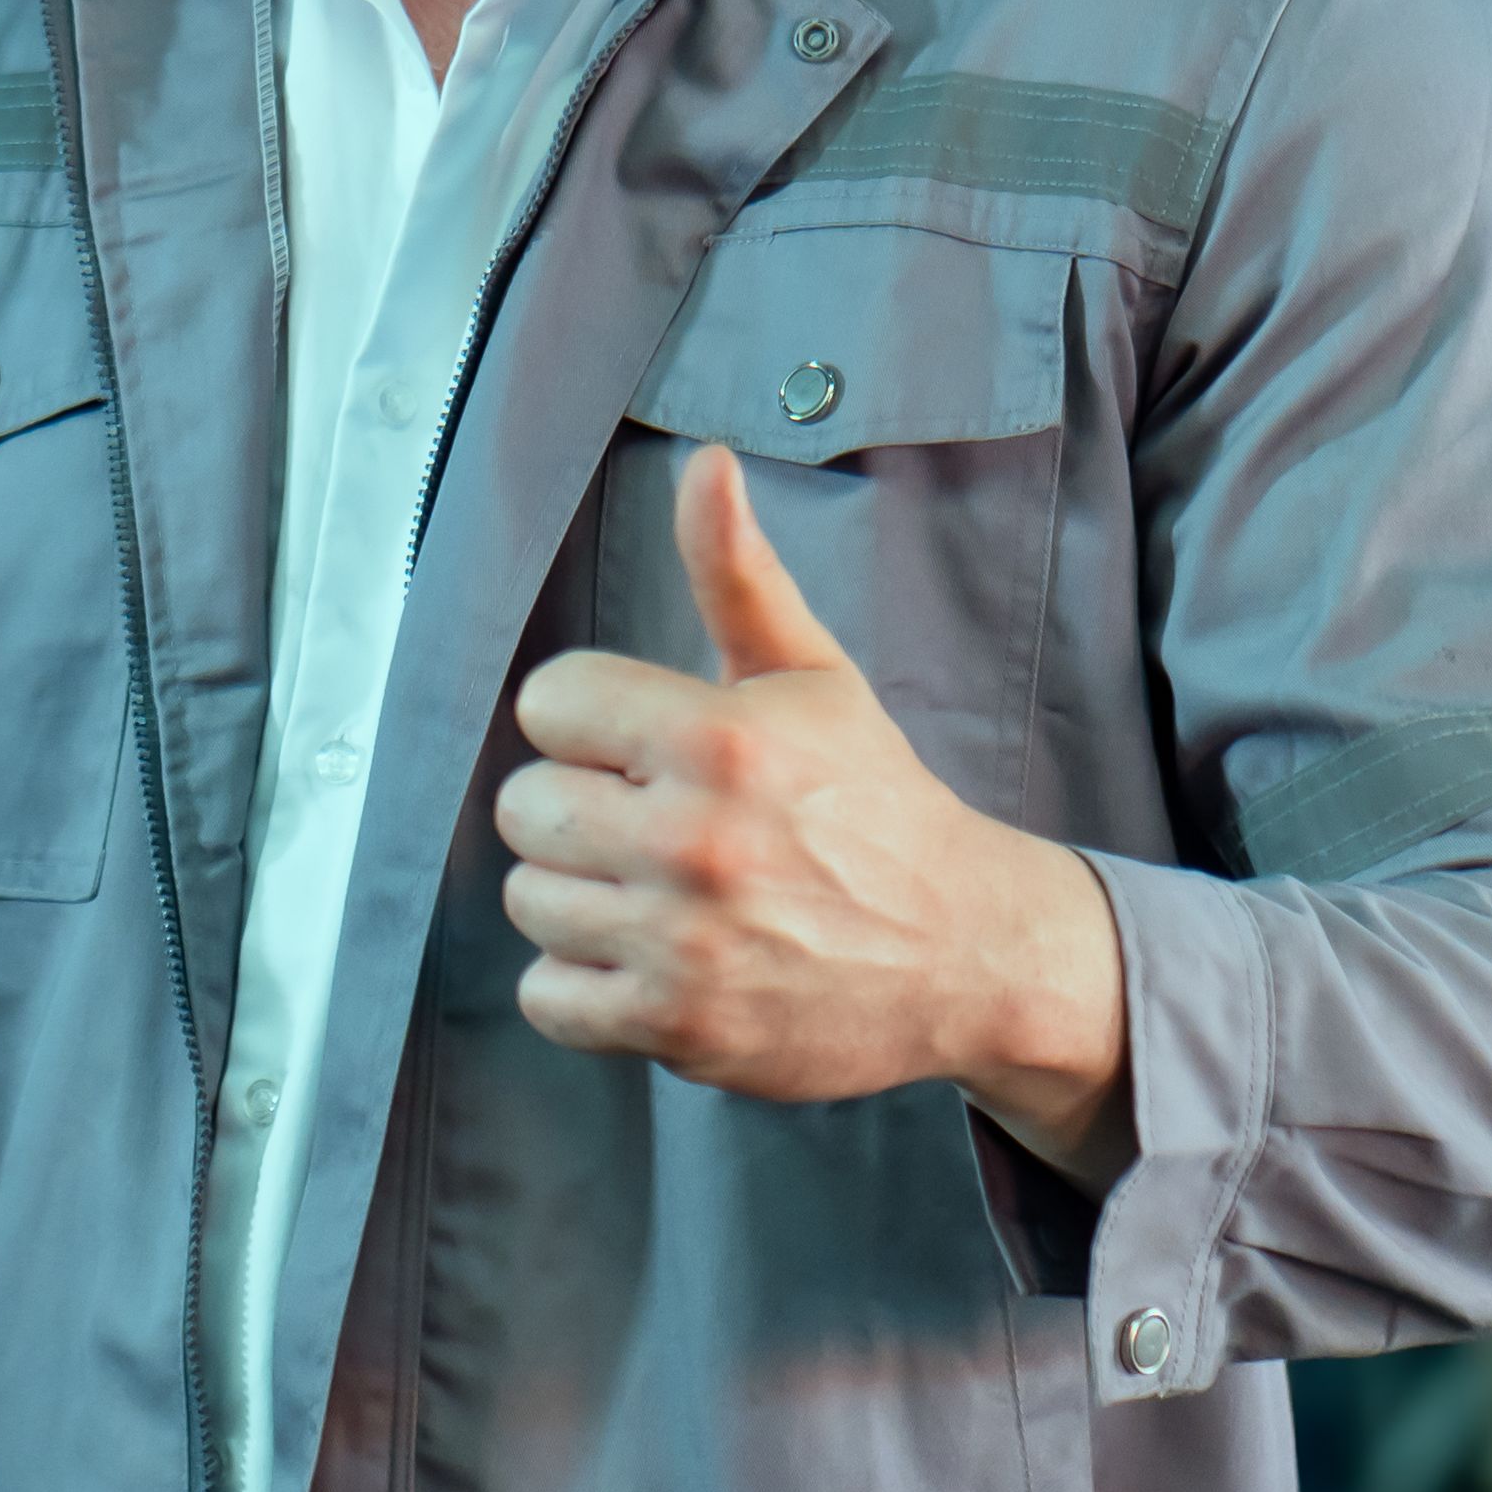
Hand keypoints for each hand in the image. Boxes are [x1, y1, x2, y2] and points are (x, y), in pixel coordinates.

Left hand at [494, 445, 1131, 1166]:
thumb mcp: (815, 679)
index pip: (549, 702)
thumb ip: (739, 575)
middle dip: (578, 811)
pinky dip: (580, 987)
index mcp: (721, 740)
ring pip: (528, 901)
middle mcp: (694, 840)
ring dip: (577, 899)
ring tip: (650, 894)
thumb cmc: (876, 806)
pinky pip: (545, 997)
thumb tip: (701, 464)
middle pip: (525, 807)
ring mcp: (683, 941)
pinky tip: (642, 959)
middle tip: (647, 825)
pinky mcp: (678, 1027)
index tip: (637, 746)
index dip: (587, 722)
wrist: (966, 950)